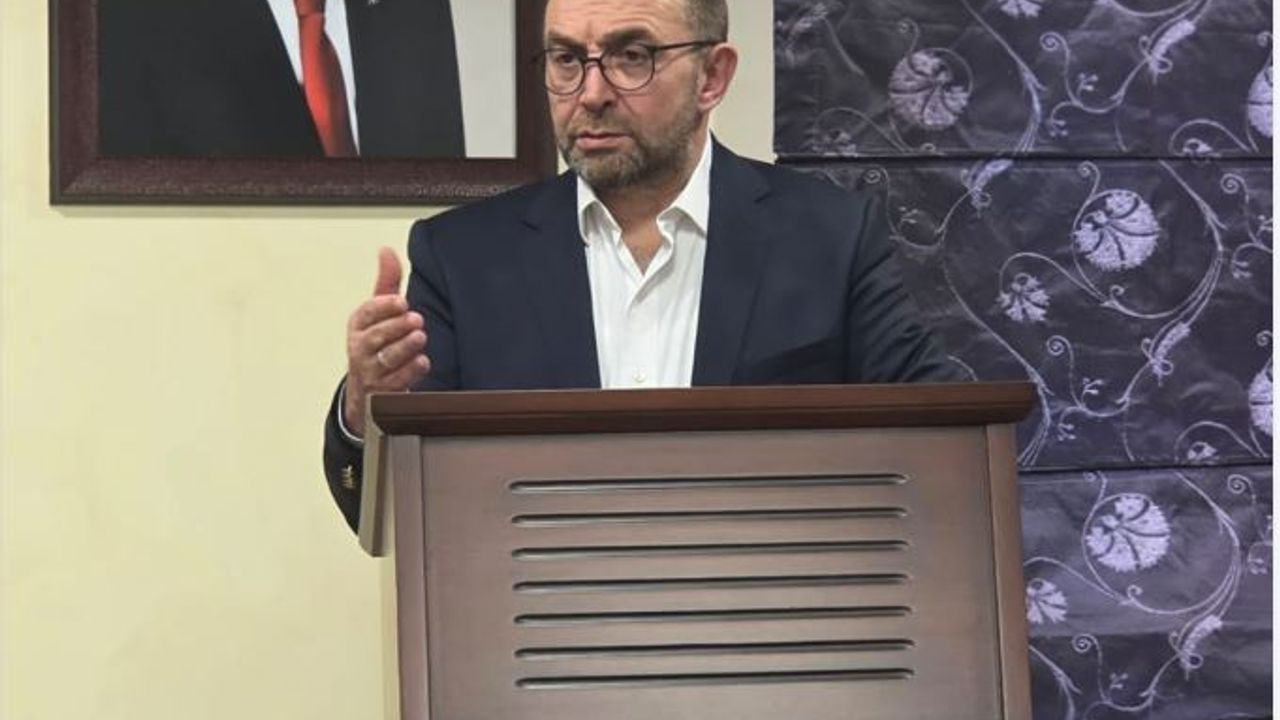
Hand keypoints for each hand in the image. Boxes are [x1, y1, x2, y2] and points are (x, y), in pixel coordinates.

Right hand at [342, 247, 430, 436]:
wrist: (368, 389)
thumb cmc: (376, 343)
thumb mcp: (379, 313)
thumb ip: (387, 283)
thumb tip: (386, 250)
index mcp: (358, 327)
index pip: (365, 315)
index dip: (382, 308)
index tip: (400, 301)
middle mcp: (360, 349)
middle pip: (375, 337)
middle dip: (396, 327)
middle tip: (415, 319)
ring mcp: (370, 372)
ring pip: (385, 359)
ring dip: (404, 347)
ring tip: (420, 337)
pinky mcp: (383, 392)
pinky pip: (396, 383)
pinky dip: (410, 371)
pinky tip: (422, 361)